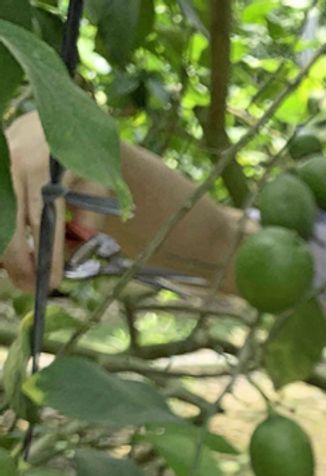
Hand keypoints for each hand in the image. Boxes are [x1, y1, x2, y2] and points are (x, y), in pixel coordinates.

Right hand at [0, 111, 106, 291]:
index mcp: (45, 166)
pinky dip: (1, 234)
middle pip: (9, 224)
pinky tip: (7, 256)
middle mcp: (14, 162)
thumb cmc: (84, 157)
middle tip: (29, 288)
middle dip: (18, 262)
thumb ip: (89, 217)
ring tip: (17, 274)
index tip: (50, 282)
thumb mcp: (98, 184)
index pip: (43, 221)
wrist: (63, 119)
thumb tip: (75, 247)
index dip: (46, 255)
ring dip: (4, 251)